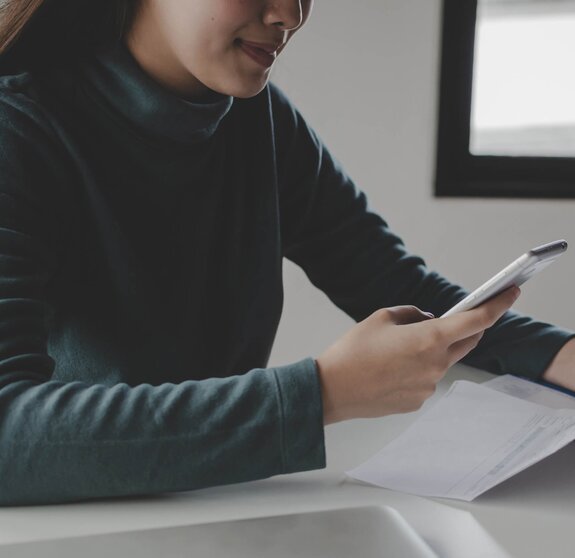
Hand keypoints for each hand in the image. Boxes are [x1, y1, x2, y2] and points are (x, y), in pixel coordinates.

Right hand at [315, 286, 519, 423]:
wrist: (332, 389)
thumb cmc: (353, 351)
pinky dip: (419, 369)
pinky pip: (428, 379)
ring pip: (444, 361)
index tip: (510, 294)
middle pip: (467, 342)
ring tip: (399, 350)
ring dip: (434, 350)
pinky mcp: (418, 401)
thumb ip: (413, 314)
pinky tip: (392, 369)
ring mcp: (429, 386)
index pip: (476, 321)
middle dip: (465, 328)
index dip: (498, 305)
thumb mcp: (381, 317)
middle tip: (450, 320)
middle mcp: (436, 365)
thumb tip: (428, 320)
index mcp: (428, 339)